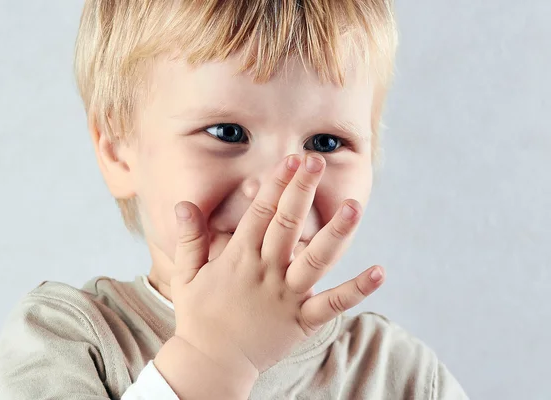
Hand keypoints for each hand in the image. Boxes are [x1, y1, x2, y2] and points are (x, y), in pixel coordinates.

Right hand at [157, 153, 384, 396]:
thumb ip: (190, 238)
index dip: (276, 184)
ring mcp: (286, 296)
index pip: (260, 213)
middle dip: (302, 191)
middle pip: (287, 225)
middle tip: (316, 162)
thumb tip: (183, 203)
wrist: (211, 364)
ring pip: (316, 259)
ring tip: (353, 206)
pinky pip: (333, 304)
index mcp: (239, 258)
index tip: (291, 160)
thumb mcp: (186, 275)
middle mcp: (266, 272)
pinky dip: (356, 290)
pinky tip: (379, 272)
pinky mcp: (302, 320)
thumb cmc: (198, 317)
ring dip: (335, 232)